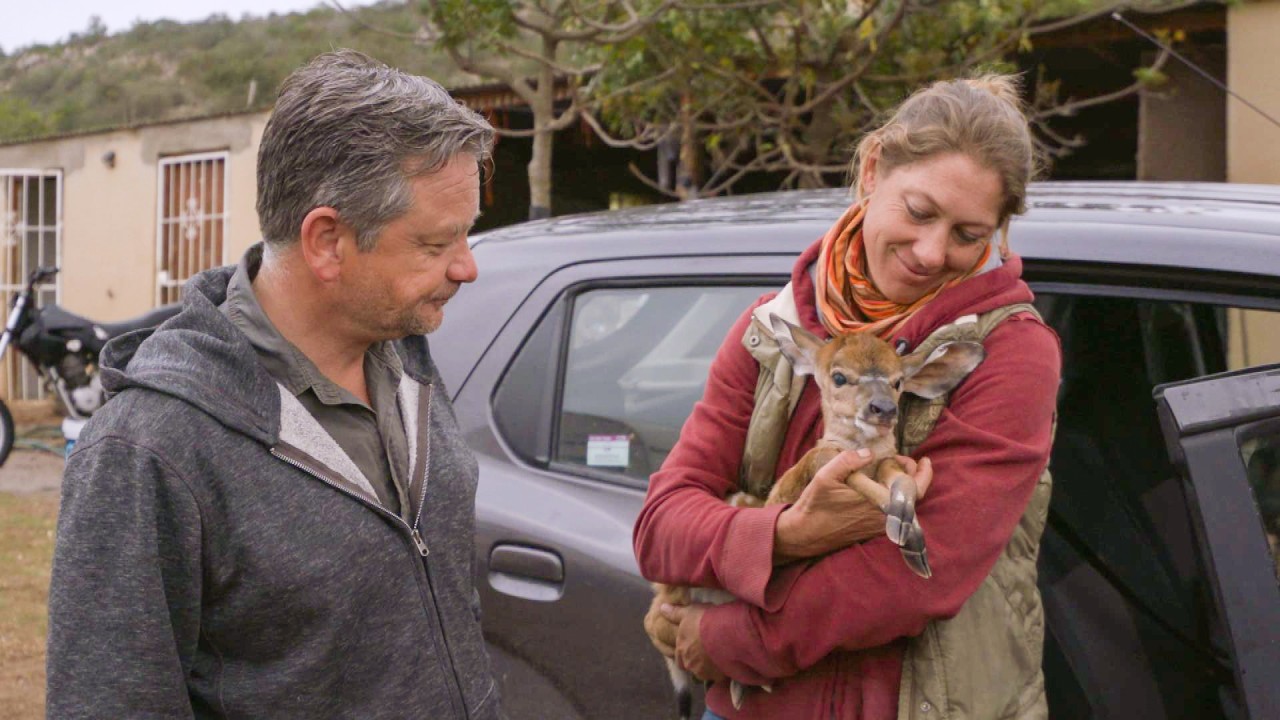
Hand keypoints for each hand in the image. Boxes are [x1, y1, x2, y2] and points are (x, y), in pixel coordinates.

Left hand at [659, 602, 726, 682]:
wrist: (725, 633)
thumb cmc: (705, 621)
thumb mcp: (689, 612)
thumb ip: (675, 613)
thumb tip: (662, 609)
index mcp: (680, 649)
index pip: (678, 658)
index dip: (685, 653)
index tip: (693, 647)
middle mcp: (689, 663)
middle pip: (691, 666)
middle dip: (696, 662)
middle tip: (706, 652)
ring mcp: (703, 672)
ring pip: (704, 672)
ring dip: (708, 667)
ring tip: (718, 656)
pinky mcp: (717, 677)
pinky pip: (718, 677)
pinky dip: (720, 672)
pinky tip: (726, 663)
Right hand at [774, 451, 933, 562]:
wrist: (806, 534)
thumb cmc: (815, 505)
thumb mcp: (826, 476)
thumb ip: (848, 461)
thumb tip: (869, 453)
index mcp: (879, 503)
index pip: (915, 489)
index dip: (924, 473)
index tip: (923, 459)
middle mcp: (884, 517)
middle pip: (913, 495)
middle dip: (911, 474)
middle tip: (900, 459)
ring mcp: (880, 525)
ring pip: (904, 504)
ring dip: (901, 485)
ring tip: (890, 468)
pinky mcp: (873, 530)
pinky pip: (893, 511)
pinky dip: (893, 496)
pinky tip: (880, 484)